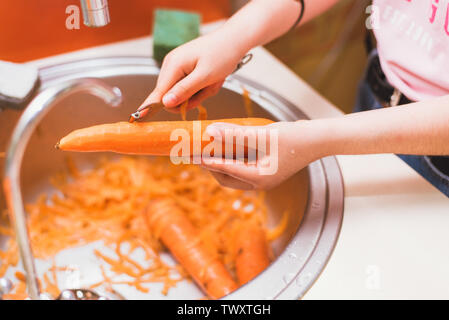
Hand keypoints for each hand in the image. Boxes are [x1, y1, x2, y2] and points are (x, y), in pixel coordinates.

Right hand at [142, 32, 247, 111]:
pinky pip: (189, 87)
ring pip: (183, 93)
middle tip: (208, 88)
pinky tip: (211, 79)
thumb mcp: (205, 76)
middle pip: (172, 95)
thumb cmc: (222, 54)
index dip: (151, 107)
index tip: (138, 118)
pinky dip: (202, 88)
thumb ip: (185, 91)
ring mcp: (177, 66)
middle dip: (191, 98)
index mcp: (174, 65)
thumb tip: (165, 103)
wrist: (234, 40)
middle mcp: (171, 65)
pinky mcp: (185, 69)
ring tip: (213, 80)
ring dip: (200, 93)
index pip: (158, 93)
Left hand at [201, 121, 323, 189]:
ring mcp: (263, 177)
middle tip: (195, 153)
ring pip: (232, 174)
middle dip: (209, 166)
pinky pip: (241, 168)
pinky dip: (230, 159)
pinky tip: (225, 146)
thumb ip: (236, 134)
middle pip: (225, 178)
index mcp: (259, 178)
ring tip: (206, 149)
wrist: (318, 139)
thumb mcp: (263, 135)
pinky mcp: (266, 170)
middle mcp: (259, 182)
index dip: (205, 161)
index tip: (190, 155)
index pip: (225, 170)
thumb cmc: (295, 138)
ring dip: (219, 163)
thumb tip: (211, 132)